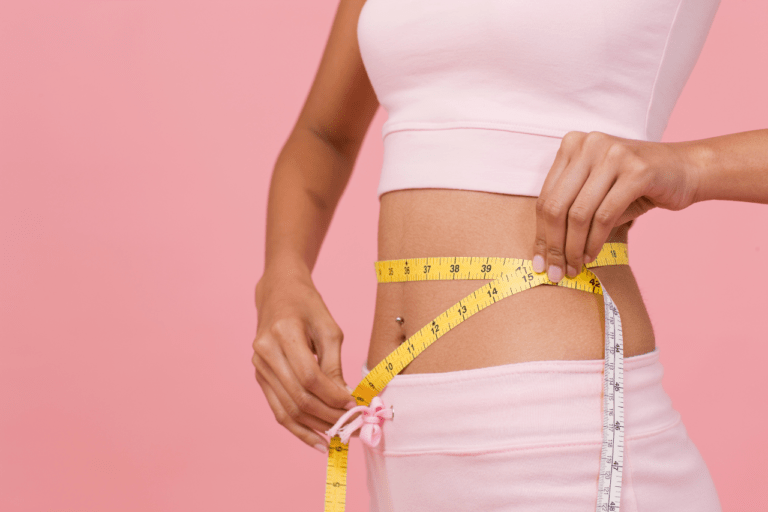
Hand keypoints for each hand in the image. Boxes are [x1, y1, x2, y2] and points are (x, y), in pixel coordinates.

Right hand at [252, 266, 356, 453]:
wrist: (278, 294)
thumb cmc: (308, 307)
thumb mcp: (329, 328)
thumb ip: (334, 365)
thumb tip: (345, 400)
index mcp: (282, 333)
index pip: (309, 376)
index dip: (332, 395)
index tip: (354, 406)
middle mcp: (265, 352)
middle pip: (298, 396)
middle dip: (328, 416)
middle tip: (352, 427)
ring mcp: (259, 367)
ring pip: (287, 409)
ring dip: (315, 427)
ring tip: (339, 437)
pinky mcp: (260, 377)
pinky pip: (278, 409)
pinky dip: (298, 428)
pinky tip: (316, 440)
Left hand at [532, 130, 699, 281]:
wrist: (687, 169)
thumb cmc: (636, 185)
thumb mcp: (597, 190)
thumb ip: (570, 210)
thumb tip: (545, 252)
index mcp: (573, 144)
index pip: (545, 196)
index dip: (540, 233)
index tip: (538, 261)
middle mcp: (589, 144)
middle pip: (556, 206)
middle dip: (553, 245)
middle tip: (555, 271)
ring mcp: (612, 154)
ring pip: (578, 213)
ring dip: (573, 248)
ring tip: (573, 267)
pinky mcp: (636, 171)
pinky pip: (604, 215)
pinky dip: (594, 241)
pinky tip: (591, 256)